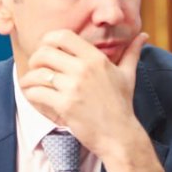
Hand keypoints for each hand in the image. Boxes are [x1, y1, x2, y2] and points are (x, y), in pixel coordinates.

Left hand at [19, 30, 146, 157]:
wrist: (119, 135)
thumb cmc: (121, 105)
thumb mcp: (128, 75)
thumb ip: (131, 53)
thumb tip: (143, 36)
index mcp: (96, 58)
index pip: (62, 36)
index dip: (47, 40)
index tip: (45, 49)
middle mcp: (84, 69)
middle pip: (44, 53)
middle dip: (34, 60)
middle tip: (36, 69)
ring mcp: (74, 88)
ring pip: (37, 74)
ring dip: (28, 79)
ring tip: (30, 84)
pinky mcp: (65, 105)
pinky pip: (37, 93)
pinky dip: (30, 93)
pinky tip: (33, 96)